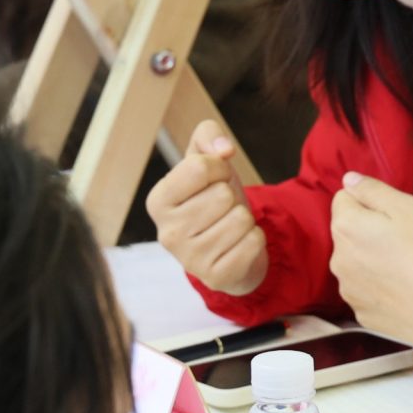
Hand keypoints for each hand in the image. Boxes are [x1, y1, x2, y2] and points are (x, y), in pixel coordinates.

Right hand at [148, 119, 267, 296]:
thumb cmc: (212, 197)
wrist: (228, 245)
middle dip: (231, 196)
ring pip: (240, 219)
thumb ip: (208, 135)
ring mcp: (190, 259)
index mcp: (158, 200)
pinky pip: (253, 242)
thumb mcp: (206, 159)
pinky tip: (238, 243)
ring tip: (228, 226)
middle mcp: (167, 233)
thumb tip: (224, 150)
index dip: (218, 167)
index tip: (214, 179)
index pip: (200, 167)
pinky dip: (254, 238)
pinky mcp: (216, 277)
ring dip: (243, 218)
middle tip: (221, 208)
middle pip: (222, 195)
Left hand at [328, 173, 412, 355]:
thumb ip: (373, 190)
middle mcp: (337, 259)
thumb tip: (348, 180)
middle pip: (347, 232)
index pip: (343, 198)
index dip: (369, 201)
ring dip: (370, 258)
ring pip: (354, 262)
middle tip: (403, 239)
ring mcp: (348, 290)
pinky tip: (402, 289)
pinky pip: (364, 289)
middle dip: (367, 230)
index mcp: (346, 227)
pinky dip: (377, 286)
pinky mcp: (360, 313)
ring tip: (405, 266)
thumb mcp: (408, 208)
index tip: (394, 214)